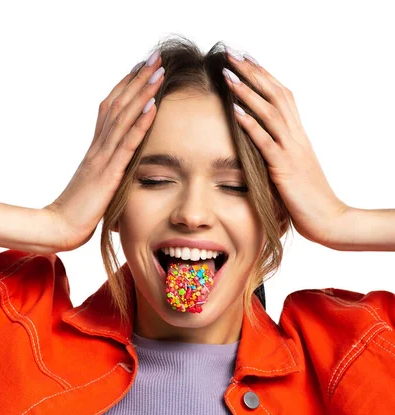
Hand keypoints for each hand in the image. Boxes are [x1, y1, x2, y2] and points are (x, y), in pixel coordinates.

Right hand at [44, 53, 163, 251]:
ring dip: (142, 92)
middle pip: (118, 104)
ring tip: (159, 72)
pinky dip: (141, 123)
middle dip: (138, 79)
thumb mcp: (97, 184)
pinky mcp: (109, 173)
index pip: (110, 109)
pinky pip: (127, 143)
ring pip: (123, 117)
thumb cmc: (79, 210)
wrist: (61, 226)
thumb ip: (108, 171)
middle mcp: (98, 147)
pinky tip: (154, 106)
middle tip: (155, 57)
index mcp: (96, 149)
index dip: (126, 87)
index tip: (142, 68)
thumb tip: (120, 166)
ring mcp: (102, 158)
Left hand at [222, 49, 347, 246]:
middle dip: (252, 72)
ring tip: (227, 75)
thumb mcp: (292, 171)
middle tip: (231, 53)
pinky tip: (235, 111)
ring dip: (247, 92)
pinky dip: (250, 124)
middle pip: (275, 94)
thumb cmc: (308, 200)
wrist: (328, 219)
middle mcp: (297, 137)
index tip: (244, 60)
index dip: (263, 76)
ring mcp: (292, 151)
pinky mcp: (285, 168)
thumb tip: (258, 150)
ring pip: (270, 112)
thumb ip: (278, 155)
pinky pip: (266, 141)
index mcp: (298, 136)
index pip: (282, 96)